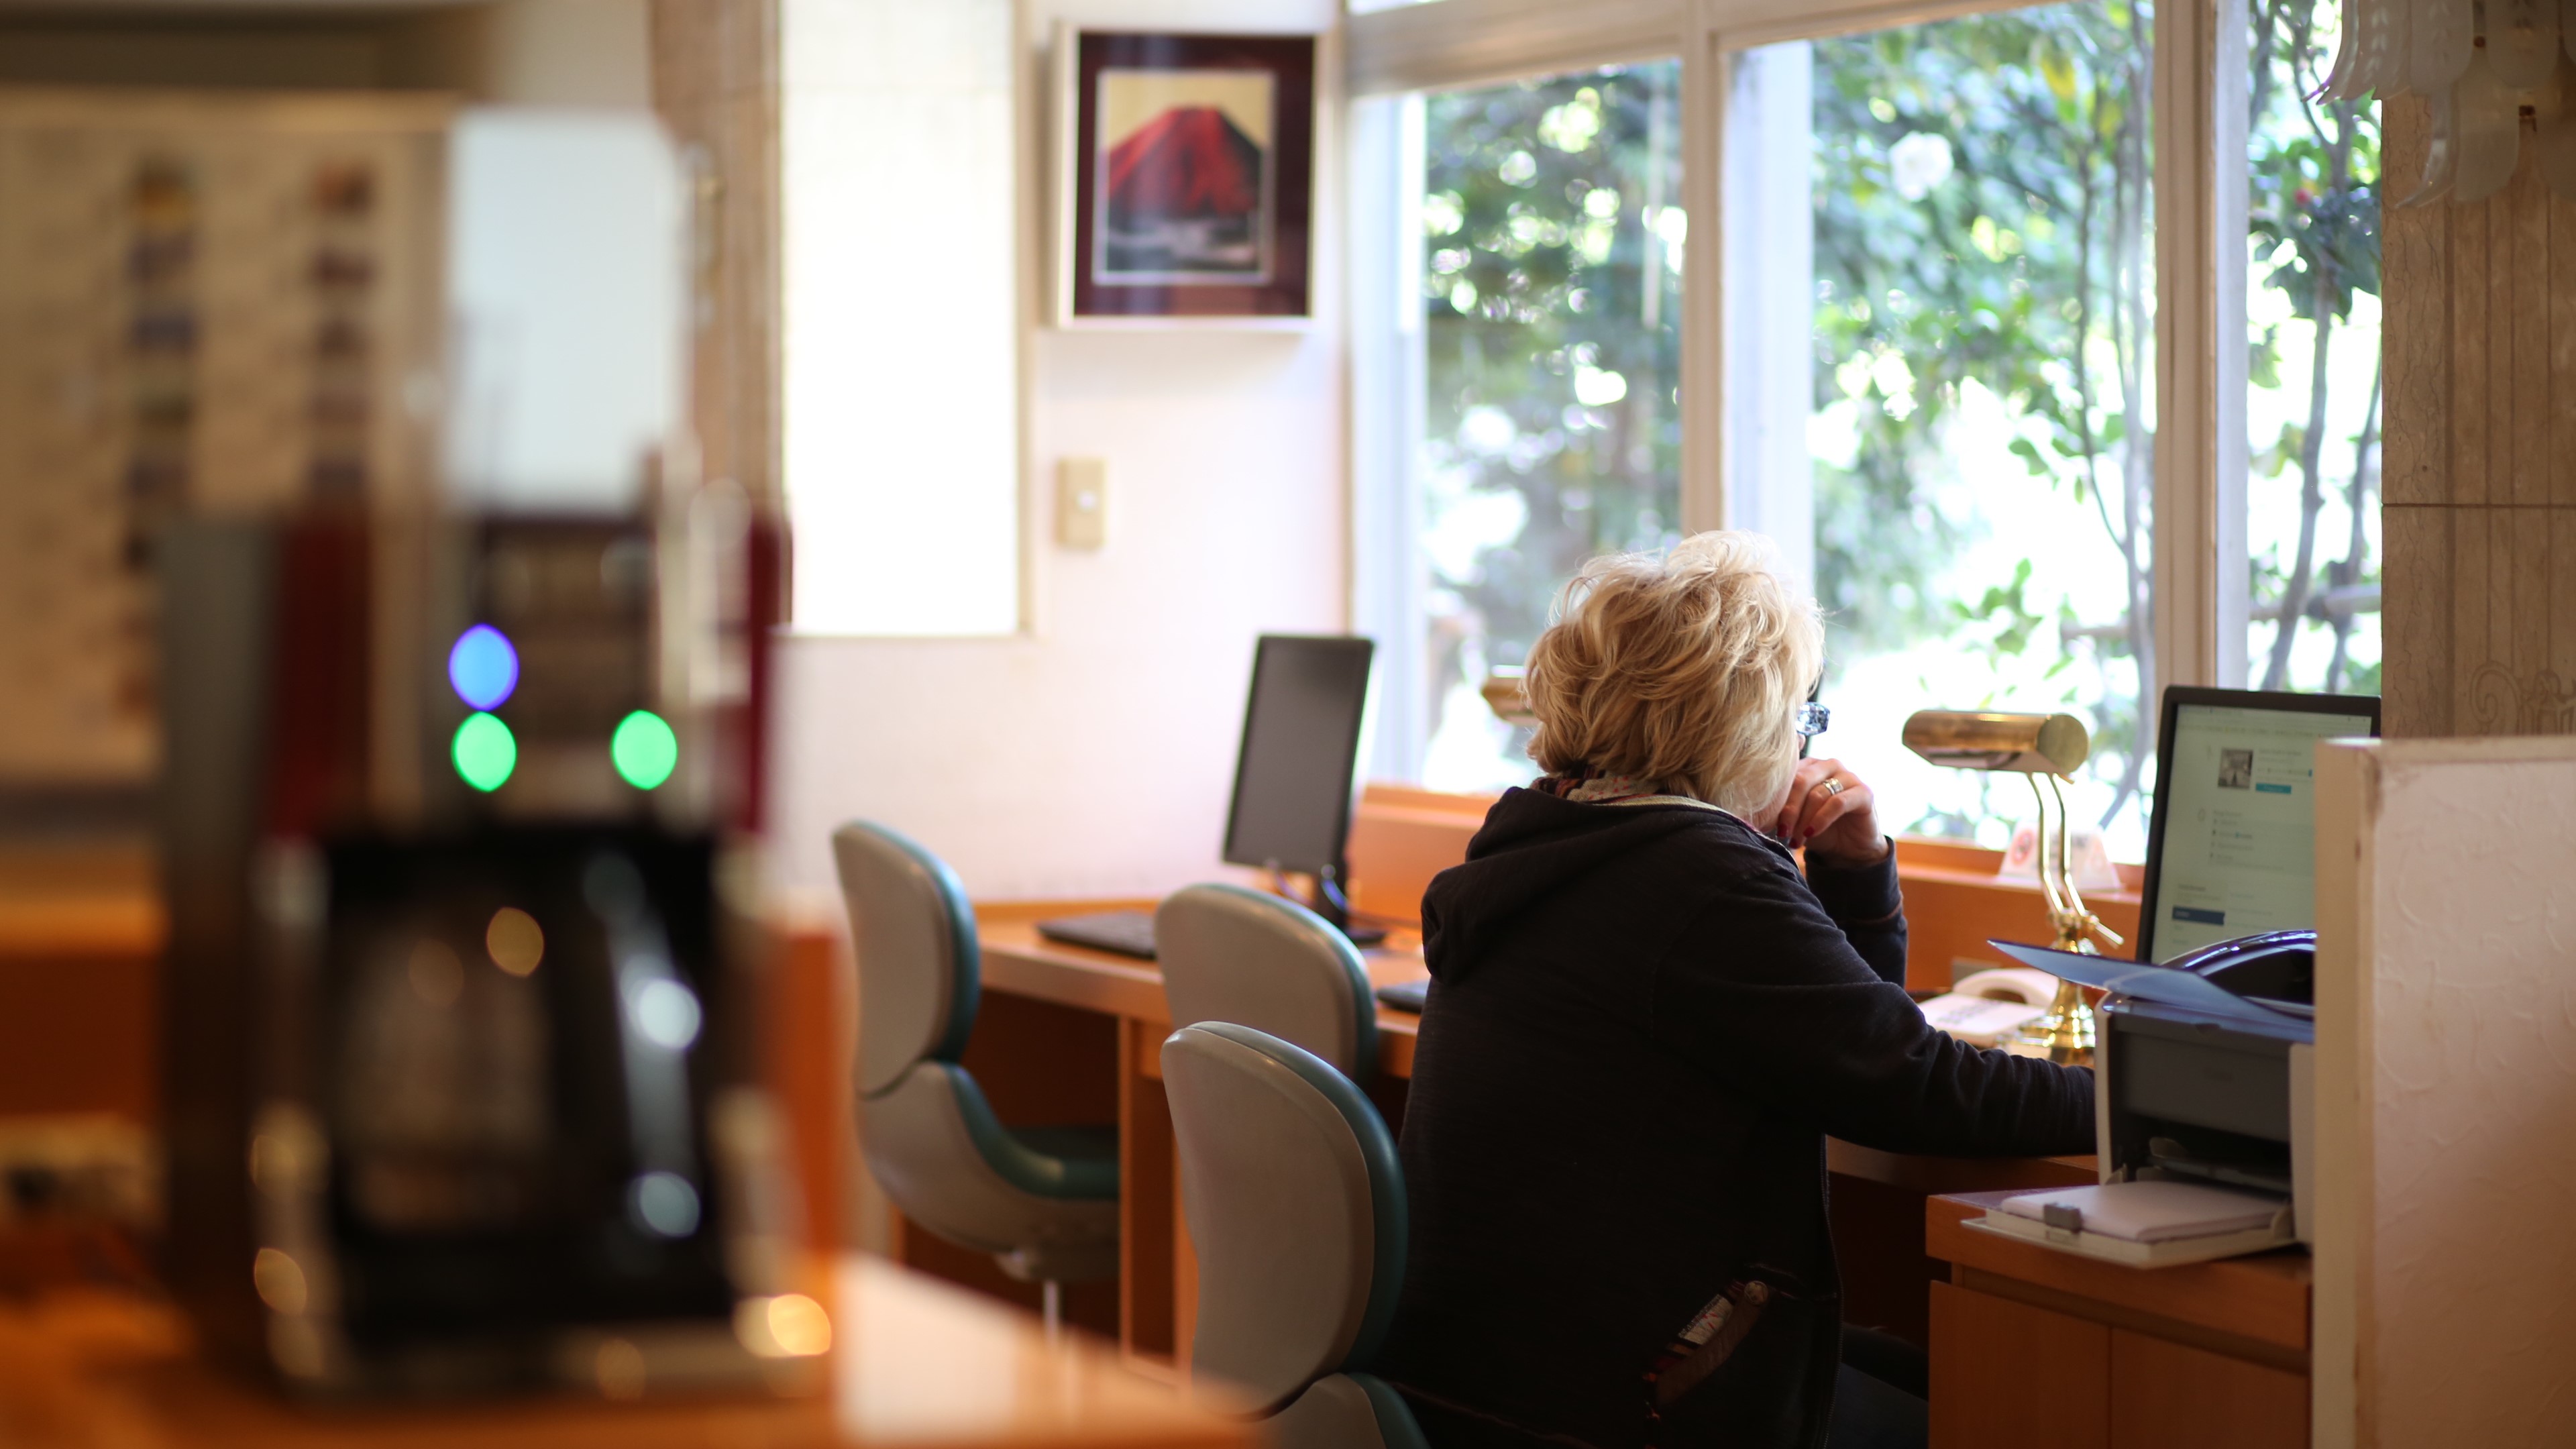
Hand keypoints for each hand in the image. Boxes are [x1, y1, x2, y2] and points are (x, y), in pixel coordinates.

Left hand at [1772, 757, 1887, 865]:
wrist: (1847, 848)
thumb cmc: (1816, 828)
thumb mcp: (1794, 815)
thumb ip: (1779, 803)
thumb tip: (1755, 802)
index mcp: (1809, 765)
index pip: (1788, 773)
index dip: (1776, 797)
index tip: (1765, 819)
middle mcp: (1829, 765)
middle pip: (1801, 780)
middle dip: (1788, 809)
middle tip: (1781, 831)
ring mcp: (1849, 776)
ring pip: (1818, 793)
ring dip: (1803, 819)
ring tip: (1795, 839)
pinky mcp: (1864, 792)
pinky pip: (1838, 802)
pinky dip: (1821, 819)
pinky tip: (1811, 833)